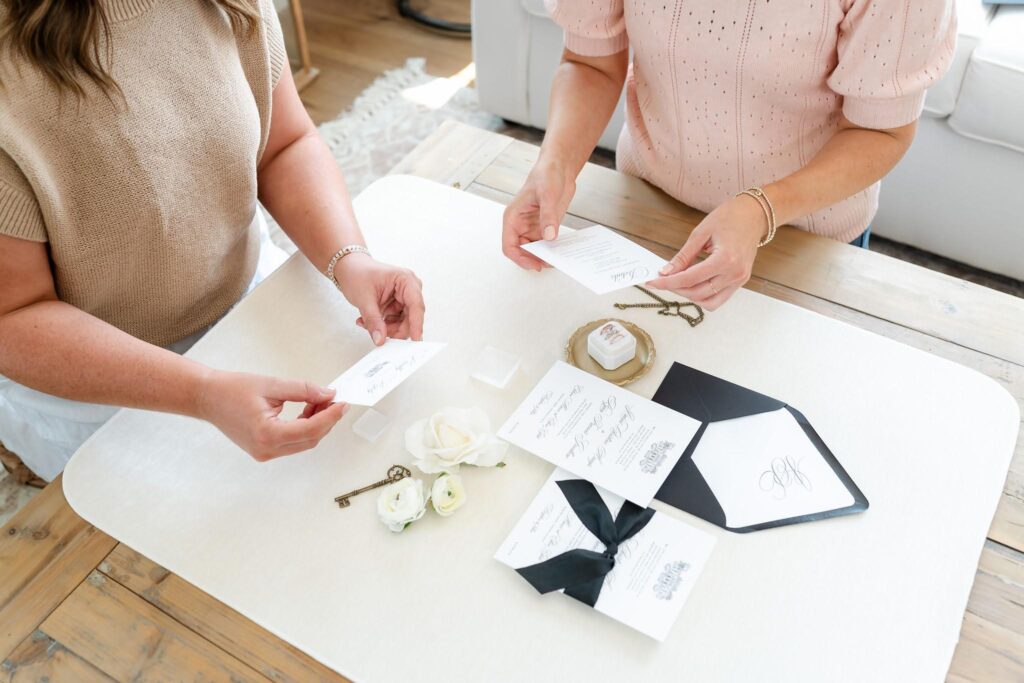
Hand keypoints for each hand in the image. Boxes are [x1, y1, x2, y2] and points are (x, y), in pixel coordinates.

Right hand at [196, 370, 347, 460]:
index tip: (343, 403)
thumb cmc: (232, 389)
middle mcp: (267, 449)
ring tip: (320, 402)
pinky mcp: (264, 450)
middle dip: (327, 420)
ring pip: (304, 442)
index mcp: (268, 434)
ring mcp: (265, 453)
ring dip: (317, 424)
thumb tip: (328, 394)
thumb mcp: (272, 384)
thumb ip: (303, 390)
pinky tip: (307, 410)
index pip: (311, 429)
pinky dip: (304, 428)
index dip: (331, 416)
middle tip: (335, 400)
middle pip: (311, 439)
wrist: (207, 398)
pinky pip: (293, 442)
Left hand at [333, 253, 424, 344]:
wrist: (349, 268)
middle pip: (411, 317)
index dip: (416, 324)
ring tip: (367, 323)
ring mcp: (403, 298)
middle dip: (395, 329)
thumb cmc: (357, 273)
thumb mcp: (364, 298)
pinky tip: (368, 321)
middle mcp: (409, 289)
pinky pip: (395, 322)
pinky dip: (382, 325)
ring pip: (403, 323)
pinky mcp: (397, 305)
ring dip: (386, 328)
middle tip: (379, 335)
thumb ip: (373, 321)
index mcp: (406, 280)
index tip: (415, 339)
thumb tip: (380, 339)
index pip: (416, 305)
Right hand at [502, 160, 575, 270]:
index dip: (520, 258)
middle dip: (534, 259)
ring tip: (558, 258)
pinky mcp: (544, 227)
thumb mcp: (548, 194)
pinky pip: (546, 244)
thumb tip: (549, 237)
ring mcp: (532, 227)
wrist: (559, 167)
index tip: (535, 264)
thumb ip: (548, 217)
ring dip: (544, 256)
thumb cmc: (546, 174)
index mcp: (513, 217)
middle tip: (550, 263)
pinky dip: (552, 250)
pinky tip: (562, 251)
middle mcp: (520, 225)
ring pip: (534, 250)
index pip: (509, 245)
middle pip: (522, 251)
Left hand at [646, 194, 766, 310]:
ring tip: (677, 284)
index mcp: (725, 259)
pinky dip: (703, 296)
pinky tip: (693, 285)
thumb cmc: (730, 217)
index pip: (689, 279)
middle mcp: (734, 273)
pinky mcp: (741, 281)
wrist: (754, 215)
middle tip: (662, 280)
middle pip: (697, 293)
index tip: (652, 282)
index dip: (668, 282)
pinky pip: (719, 298)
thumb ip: (683, 256)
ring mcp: (739, 280)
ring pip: (709, 302)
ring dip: (689, 296)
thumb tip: (666, 271)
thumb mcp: (701, 233)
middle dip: (676, 289)